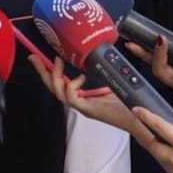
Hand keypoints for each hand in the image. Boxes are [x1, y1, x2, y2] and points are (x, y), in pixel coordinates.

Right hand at [28, 55, 153, 138]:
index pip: (60, 83)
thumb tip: (95, 55)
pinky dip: (72, 86)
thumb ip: (101, 71)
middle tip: (34, 57)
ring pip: (59, 94)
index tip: (39, 58)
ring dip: (55, 77)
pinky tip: (78, 78)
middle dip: (42, 72)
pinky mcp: (89, 110)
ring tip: (57, 62)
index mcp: (83, 96)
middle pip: (53, 88)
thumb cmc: (128, 102)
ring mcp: (83, 107)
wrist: (139, 118)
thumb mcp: (111, 81)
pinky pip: (72, 99)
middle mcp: (80, 102)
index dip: (48, 71)